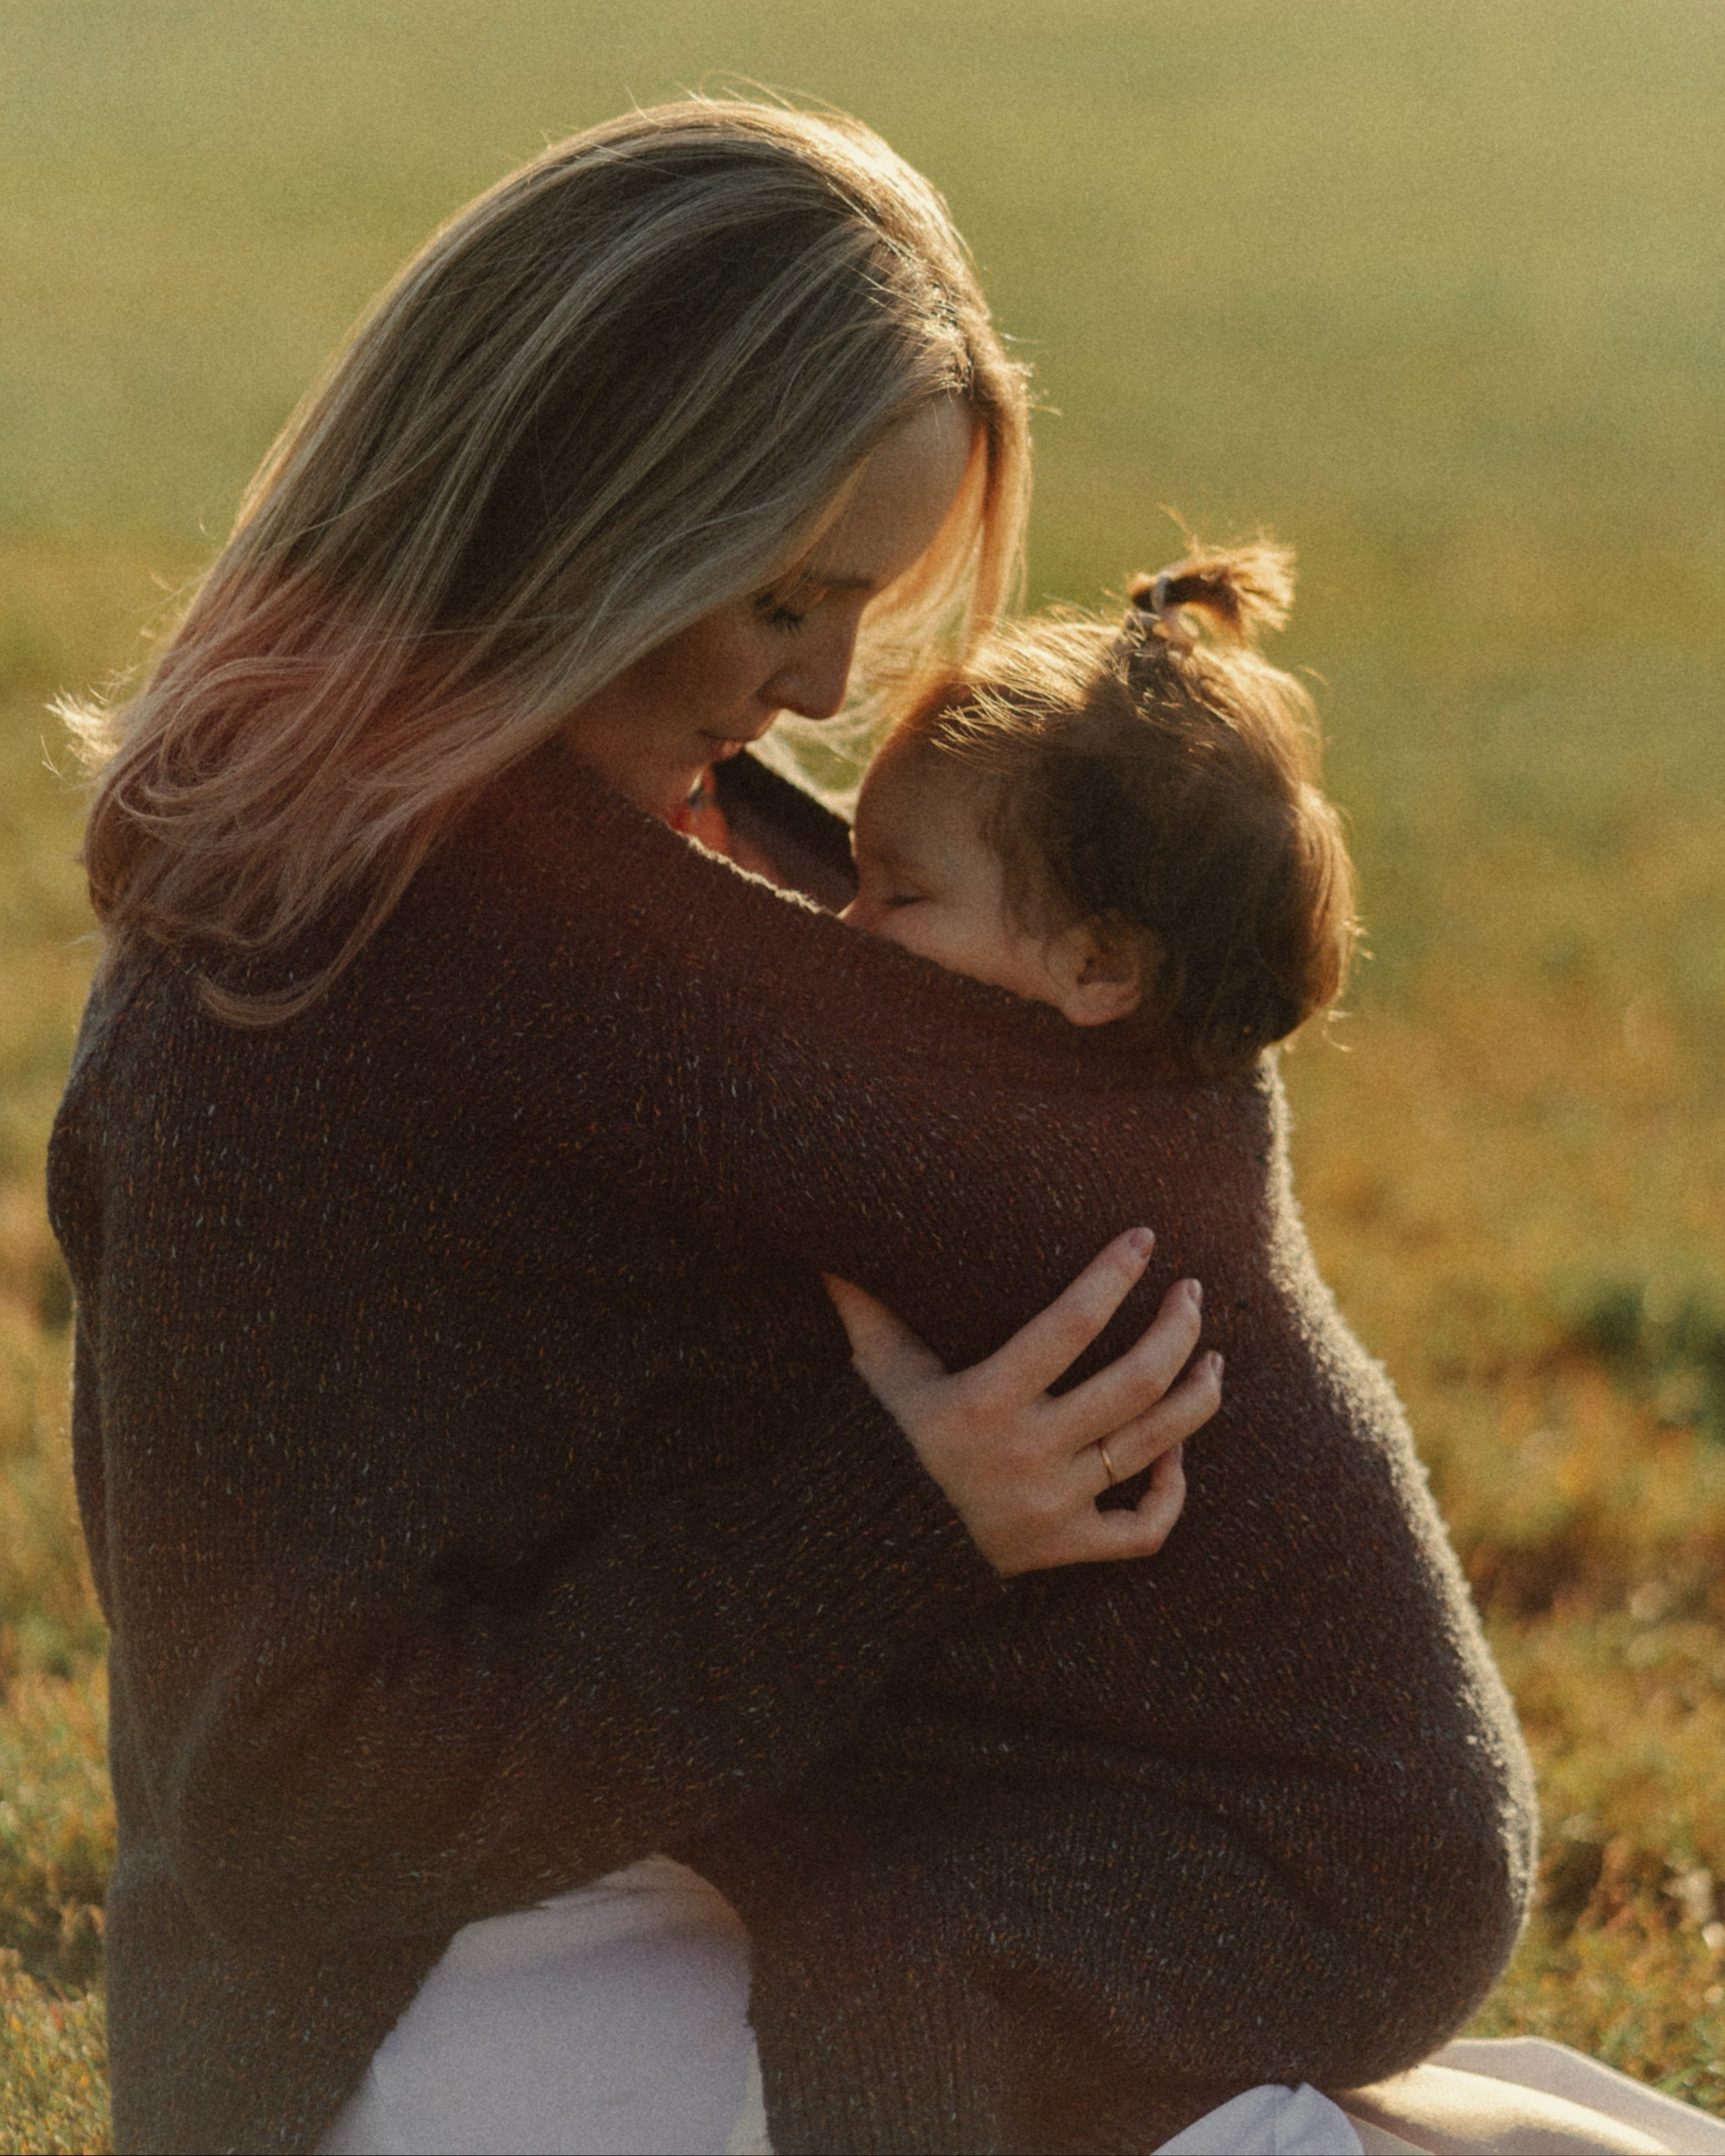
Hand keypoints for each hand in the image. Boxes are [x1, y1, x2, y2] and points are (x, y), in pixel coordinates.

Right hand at [823, 1229, 1220, 1576]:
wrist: (862, 1549)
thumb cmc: (872, 1440)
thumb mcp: (874, 1367)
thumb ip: (866, 1301)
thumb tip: (834, 1240)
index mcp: (984, 1400)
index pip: (1072, 1323)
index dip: (1115, 1274)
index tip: (1145, 1238)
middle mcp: (1026, 1453)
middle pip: (1137, 1381)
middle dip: (1178, 1328)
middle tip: (1194, 1291)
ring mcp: (1052, 1506)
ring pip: (1155, 1446)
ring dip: (1199, 1395)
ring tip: (1214, 1357)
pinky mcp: (1063, 1548)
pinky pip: (1143, 1529)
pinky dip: (1172, 1493)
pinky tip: (1177, 1455)